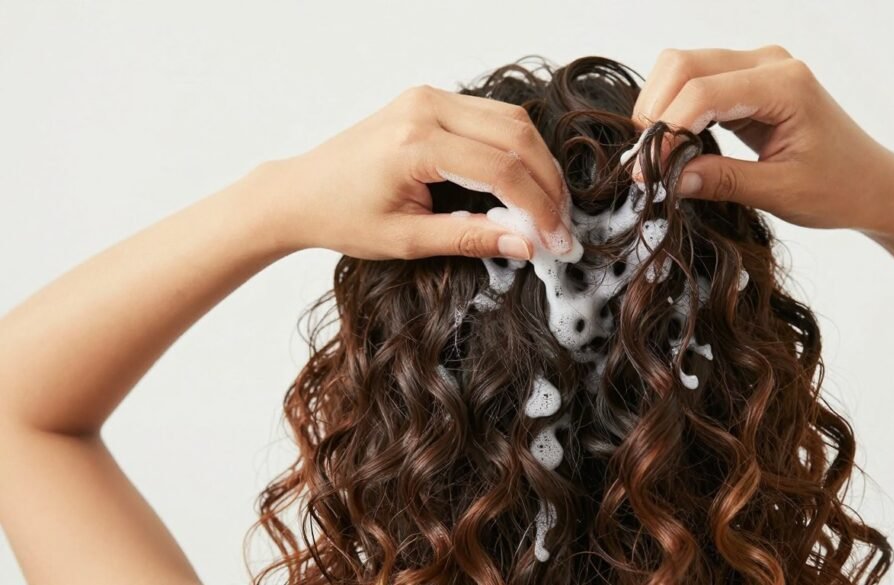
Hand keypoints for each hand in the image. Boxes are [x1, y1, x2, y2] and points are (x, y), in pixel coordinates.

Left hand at [259, 85, 574, 259]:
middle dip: (548, 184)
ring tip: (549, 207)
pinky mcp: (429, 100)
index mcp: (416, 143)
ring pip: (511, 121)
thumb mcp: (407, 240)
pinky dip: (516, 148)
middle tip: (562, 226)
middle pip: (516, 137)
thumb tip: (527, 244)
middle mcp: (425, 108)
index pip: (502, 170)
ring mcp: (427, 98)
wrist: (300, 191)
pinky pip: (491, 116)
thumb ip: (471, 238)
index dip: (538, 208)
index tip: (558, 241)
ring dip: (538, 163)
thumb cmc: (342, 216)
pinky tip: (524, 182)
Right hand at [632, 46, 893, 236]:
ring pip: (680, 67)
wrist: (871, 182)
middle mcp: (768, 63)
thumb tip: (667, 178)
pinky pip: (693, 81)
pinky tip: (674, 144)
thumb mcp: (780, 193)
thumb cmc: (839, 187)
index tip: (647, 172)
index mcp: (785, 85)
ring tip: (658, 155)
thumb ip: (722, 181)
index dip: (667, 130)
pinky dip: (673, 109)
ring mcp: (756, 66)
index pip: (703, 92)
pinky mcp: (744, 79)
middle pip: (683, 65)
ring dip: (659, 108)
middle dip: (654, 112)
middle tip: (645, 163)